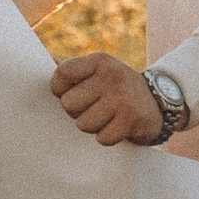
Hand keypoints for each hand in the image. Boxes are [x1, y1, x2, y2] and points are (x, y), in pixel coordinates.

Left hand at [49, 52, 163, 144]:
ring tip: (107, 118)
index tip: (70, 93)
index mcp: (99, 61)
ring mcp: (123, 97)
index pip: (61, 74)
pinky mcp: (131, 119)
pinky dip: (108, 137)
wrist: (161, 102)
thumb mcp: (99, 71)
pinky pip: (102, 138)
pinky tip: (118, 127)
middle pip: (68, 104)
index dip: (59, 90)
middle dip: (77, 112)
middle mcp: (111, 75)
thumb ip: (70, 69)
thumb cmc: (117, 89)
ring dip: (93, 127)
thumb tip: (37, 59)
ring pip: (83, 124)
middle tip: (94, 108)